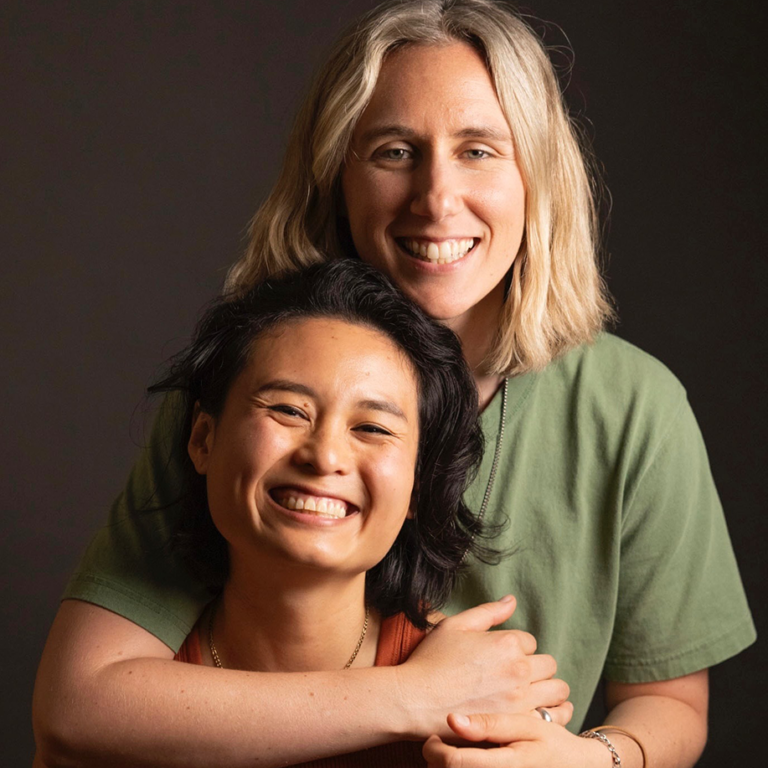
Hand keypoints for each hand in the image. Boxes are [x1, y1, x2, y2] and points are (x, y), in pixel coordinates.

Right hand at [395, 596, 570, 738]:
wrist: (416, 699)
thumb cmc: (432, 660)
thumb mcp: (456, 625)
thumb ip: (488, 612)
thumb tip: (511, 600)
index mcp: (507, 642)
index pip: (529, 641)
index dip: (516, 648)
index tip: (501, 658)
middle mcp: (519, 669)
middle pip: (548, 664)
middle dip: (535, 667)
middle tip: (516, 675)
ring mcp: (521, 699)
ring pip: (557, 690)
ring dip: (547, 689)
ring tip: (531, 693)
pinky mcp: (518, 724)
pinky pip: (553, 718)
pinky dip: (551, 713)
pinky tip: (537, 712)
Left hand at [423, 713, 608, 766]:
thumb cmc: (551, 743)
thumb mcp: (526, 726)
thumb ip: (490, 724)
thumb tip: (451, 719)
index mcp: (503, 766)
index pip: (452, 763)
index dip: (434, 749)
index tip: (432, 735)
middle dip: (437, 760)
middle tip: (439, 742)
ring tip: (454, 752)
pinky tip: (467, 762)